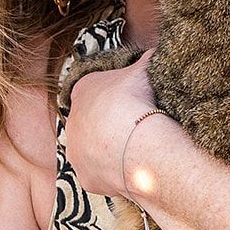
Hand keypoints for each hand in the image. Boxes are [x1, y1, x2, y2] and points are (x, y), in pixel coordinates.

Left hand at [63, 51, 164, 197]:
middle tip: (135, 129)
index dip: (113, 96)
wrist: (138, 143)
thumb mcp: (145, 70)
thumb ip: (147, 60)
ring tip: (136, 152)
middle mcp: (73, 121)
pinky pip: (101, 175)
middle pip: (90, 122)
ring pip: (92, 151)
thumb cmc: (139, 101)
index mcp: (83, 90)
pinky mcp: (86, 178)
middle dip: (108, 125)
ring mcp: (76, 152)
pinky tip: (134, 170)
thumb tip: (157, 51)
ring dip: (109, 151)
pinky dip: (115, 174)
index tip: (130, 103)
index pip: (92, 90)